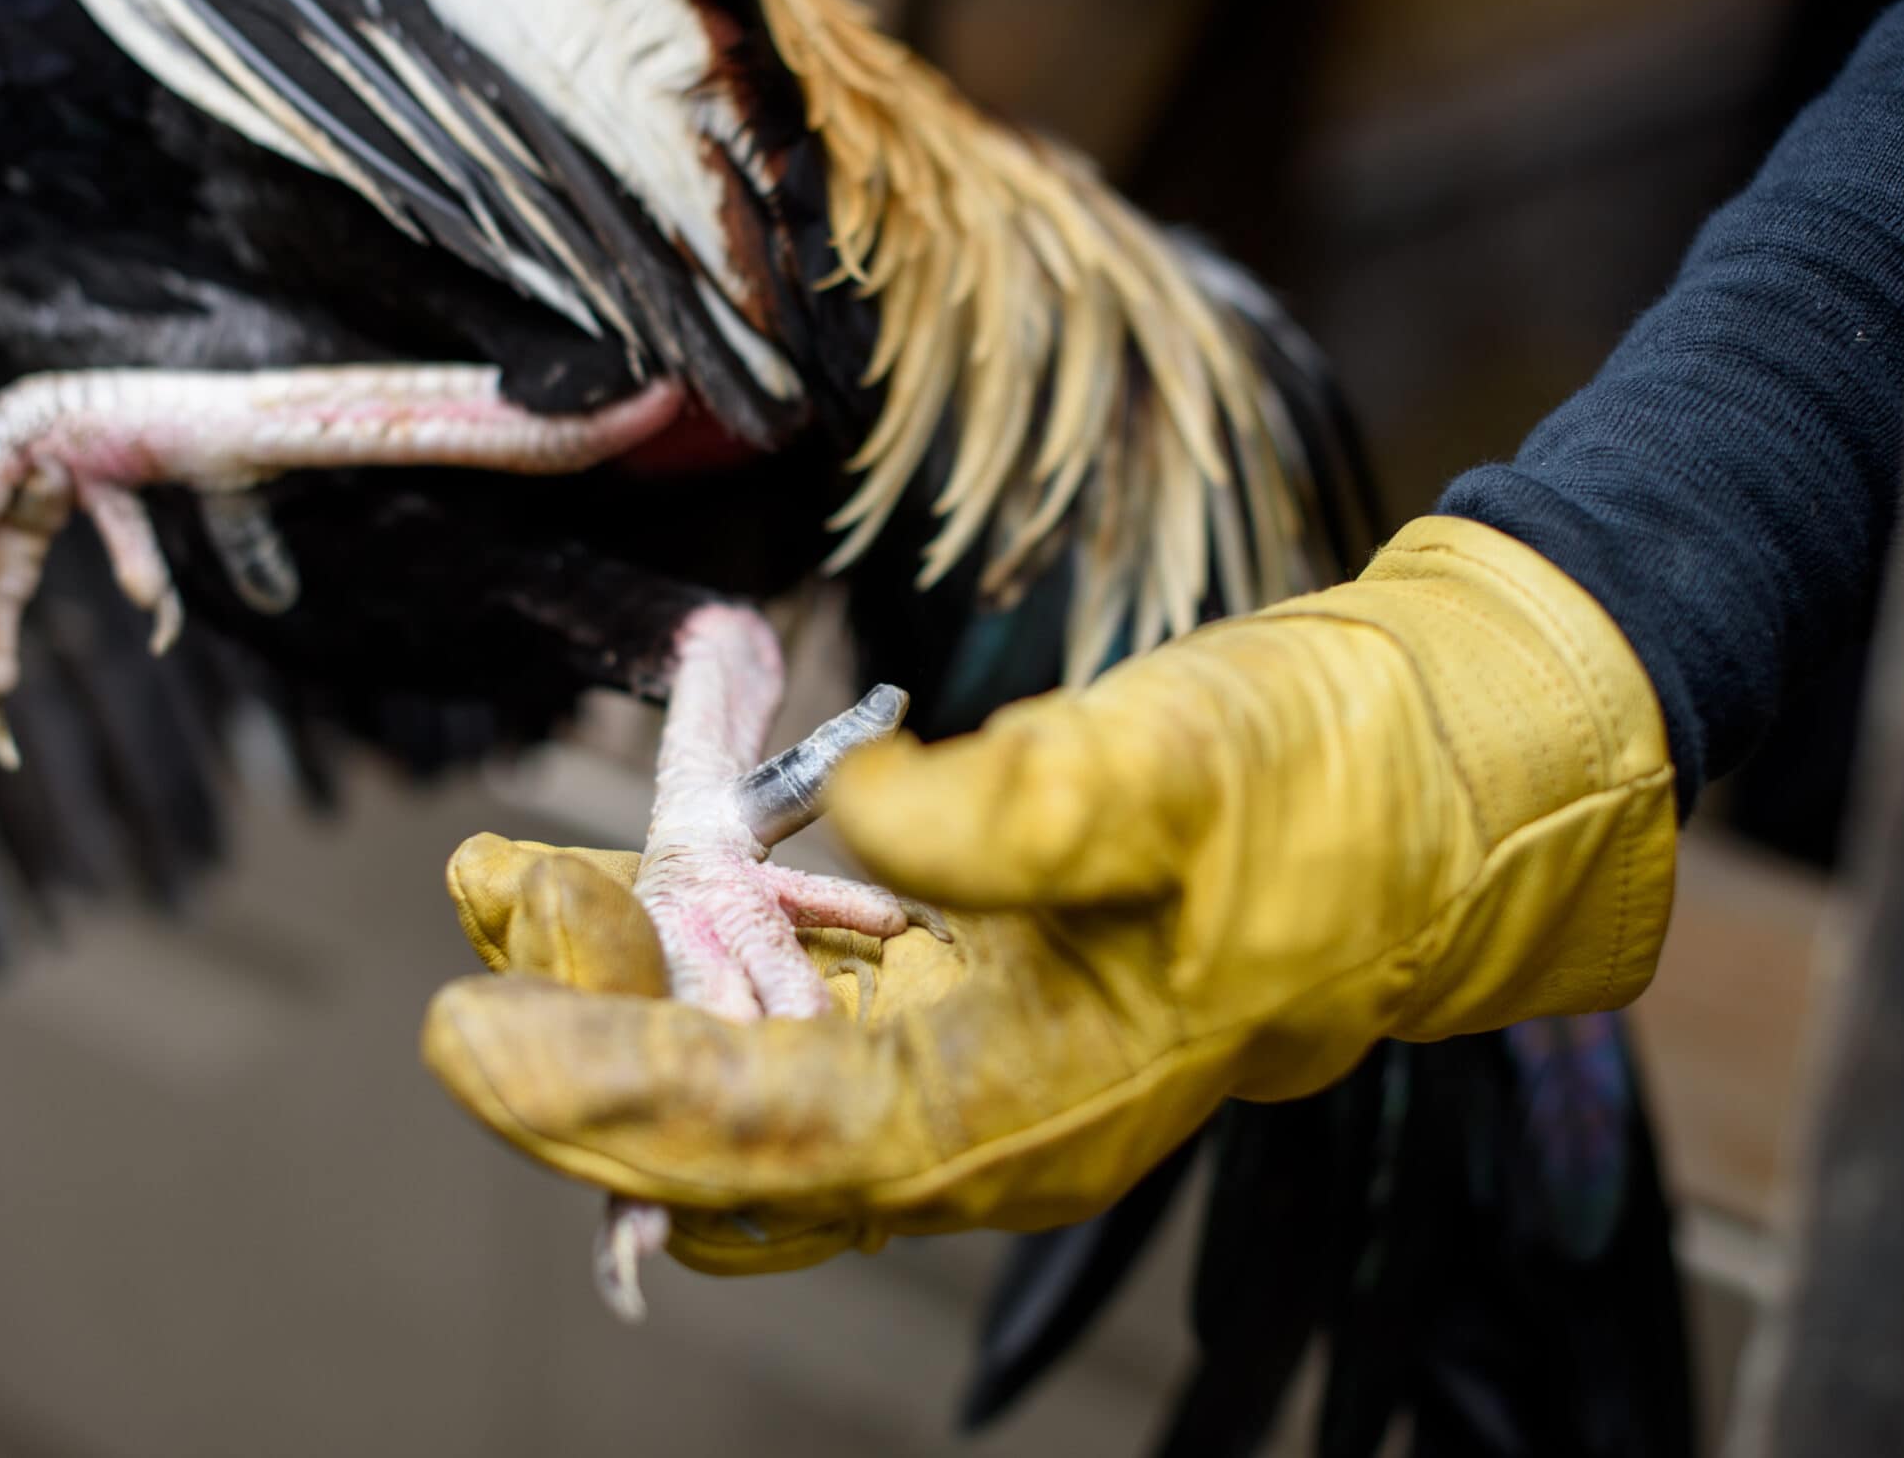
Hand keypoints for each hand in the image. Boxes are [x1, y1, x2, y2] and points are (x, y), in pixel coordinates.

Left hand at [421, 518, 1678, 1270]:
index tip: (466, 1028)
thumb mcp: (1188, 773)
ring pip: (747, 1061)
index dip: (600, 1086)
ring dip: (622, 980)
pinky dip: (703, 943)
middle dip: (582, 1028)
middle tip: (484, 908)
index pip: (763, 1130)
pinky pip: (801, 1000)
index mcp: (1026, 1107)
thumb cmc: (1333, 794)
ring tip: (506, 880)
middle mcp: (980, 1122)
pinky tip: (631, 873)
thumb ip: (1023, 806)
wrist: (1437, 787)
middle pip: (723, 1121)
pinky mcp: (973, 994)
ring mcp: (973, 1065)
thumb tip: (873, 813)